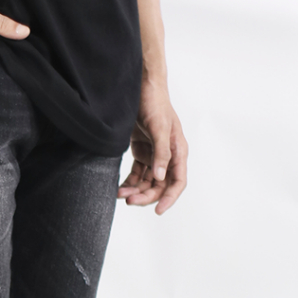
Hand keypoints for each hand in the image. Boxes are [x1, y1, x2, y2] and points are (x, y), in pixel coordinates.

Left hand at [118, 77, 187, 214]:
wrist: (140, 87)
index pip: (177, 181)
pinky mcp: (142, 152)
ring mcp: (154, 155)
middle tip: (129, 200)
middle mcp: (168, 155)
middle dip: (146, 196)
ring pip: (147, 182)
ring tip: (120, 194)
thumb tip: (160, 177)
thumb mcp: (159, 127)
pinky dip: (129, 182)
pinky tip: (120, 188)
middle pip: (160, 186)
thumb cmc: (154, 102)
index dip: (169, 198)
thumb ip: (161, 152)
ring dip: (135, 191)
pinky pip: (137, 174)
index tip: (158, 211)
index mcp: (178, 150)